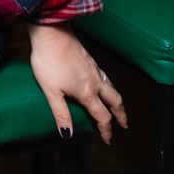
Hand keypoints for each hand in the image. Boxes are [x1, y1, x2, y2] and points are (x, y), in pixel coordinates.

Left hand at [28, 22, 127, 143]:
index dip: (106, 130)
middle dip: (120, 114)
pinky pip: (105, 77)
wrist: (52, 33)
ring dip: (116, 100)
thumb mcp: (51, 91)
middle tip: (124, 124)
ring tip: (116, 106)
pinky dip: (109, 85)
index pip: (102, 116)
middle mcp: (95, 81)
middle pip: (115, 101)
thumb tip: (68, 134)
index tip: (109, 140)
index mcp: (87, 92)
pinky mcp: (90, 59)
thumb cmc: (49, 62)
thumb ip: (61, 112)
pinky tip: (102, 83)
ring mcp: (94, 69)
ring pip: (112, 87)